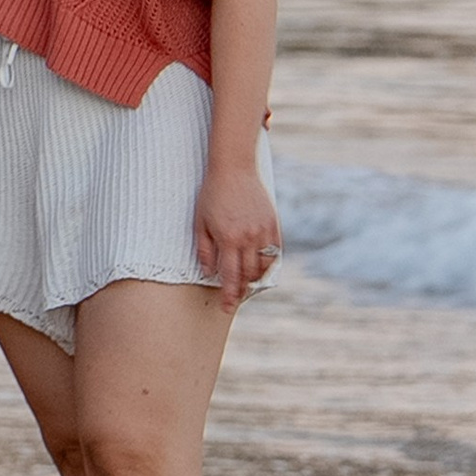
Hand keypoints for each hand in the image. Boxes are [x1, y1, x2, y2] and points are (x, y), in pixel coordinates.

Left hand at [193, 163, 280, 310]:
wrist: (234, 169)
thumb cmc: (212, 195)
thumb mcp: (200, 222)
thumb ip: (205, 250)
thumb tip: (209, 274)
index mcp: (228, 238)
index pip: (231, 276)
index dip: (230, 294)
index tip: (227, 307)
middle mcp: (248, 237)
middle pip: (249, 275)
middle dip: (242, 290)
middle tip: (236, 299)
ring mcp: (263, 230)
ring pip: (264, 266)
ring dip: (256, 278)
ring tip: (247, 282)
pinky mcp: (273, 223)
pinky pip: (275, 251)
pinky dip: (268, 262)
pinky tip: (260, 266)